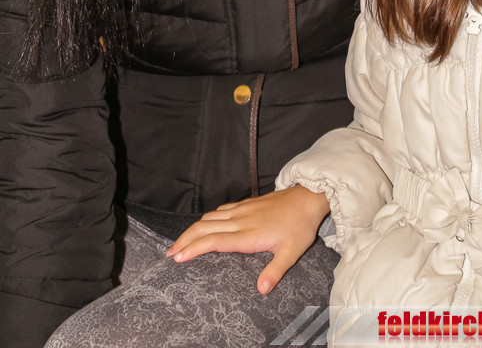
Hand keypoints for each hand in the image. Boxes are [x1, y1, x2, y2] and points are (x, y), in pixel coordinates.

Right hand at [166, 185, 329, 293]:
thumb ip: (275, 271)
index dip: (193, 248)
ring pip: (209, 217)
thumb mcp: (291, 252)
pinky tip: (203, 226)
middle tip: (169, 254)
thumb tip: (261, 290)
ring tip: (180, 243)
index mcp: (248, 234)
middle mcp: (240, 220)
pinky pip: (220, 210)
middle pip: (204, 227)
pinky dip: (206, 219)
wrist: (307, 197)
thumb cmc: (300, 226)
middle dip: (184, 240)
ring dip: (192, 229)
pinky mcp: (246, 203)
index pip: (214, 241)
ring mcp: (242, 209)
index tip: (177, 258)